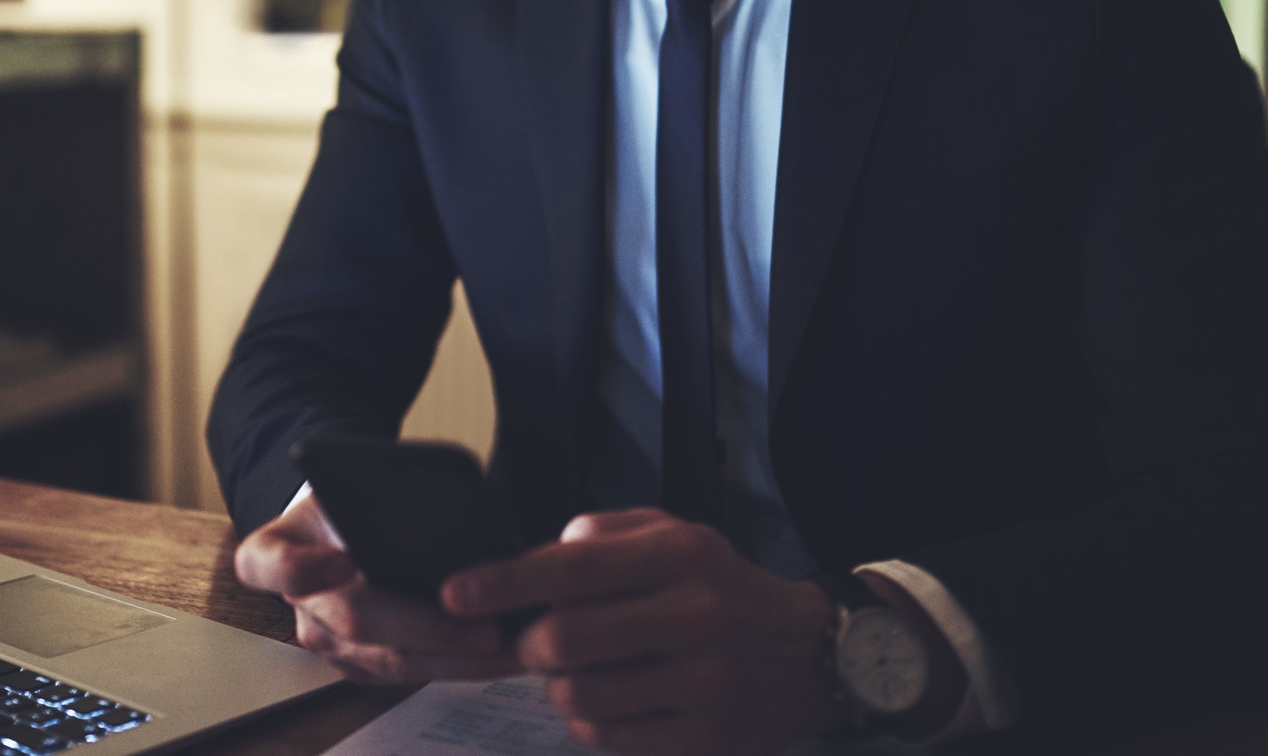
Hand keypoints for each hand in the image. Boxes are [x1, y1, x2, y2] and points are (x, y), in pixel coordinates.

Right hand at [231, 486, 519, 684]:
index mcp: (275, 550)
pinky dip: (459, 667)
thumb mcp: (353, 479)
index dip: (304, 568)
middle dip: (426, 627)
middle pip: (353, 620)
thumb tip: (443, 510)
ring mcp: (326, 641)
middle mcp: (297, 604)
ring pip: (389, 660)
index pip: (273, 565)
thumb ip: (380, 492)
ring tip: (511, 644)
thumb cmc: (350, 498)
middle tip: (482, 627)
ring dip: (456, 658)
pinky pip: (408, 676)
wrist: (340, 523)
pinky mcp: (358, 666)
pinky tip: (502, 654)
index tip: (346, 560)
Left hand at [442, 509, 843, 754]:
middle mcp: (694, 616)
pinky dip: (590, 721)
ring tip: (581, 671)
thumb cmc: (722, 586)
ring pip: (578, 697)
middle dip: (529, 644)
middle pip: (562, 641)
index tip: (456, 595)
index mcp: (680, 556)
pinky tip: (613, 699)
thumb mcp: (675, 534)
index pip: (571, 569)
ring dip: (559, 686)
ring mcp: (702, 685)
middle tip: (536, 641)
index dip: (502, 584)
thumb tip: (541, 555)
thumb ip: (602, 533)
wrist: (811, 653)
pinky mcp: (703, 741)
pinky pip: (608, 739)